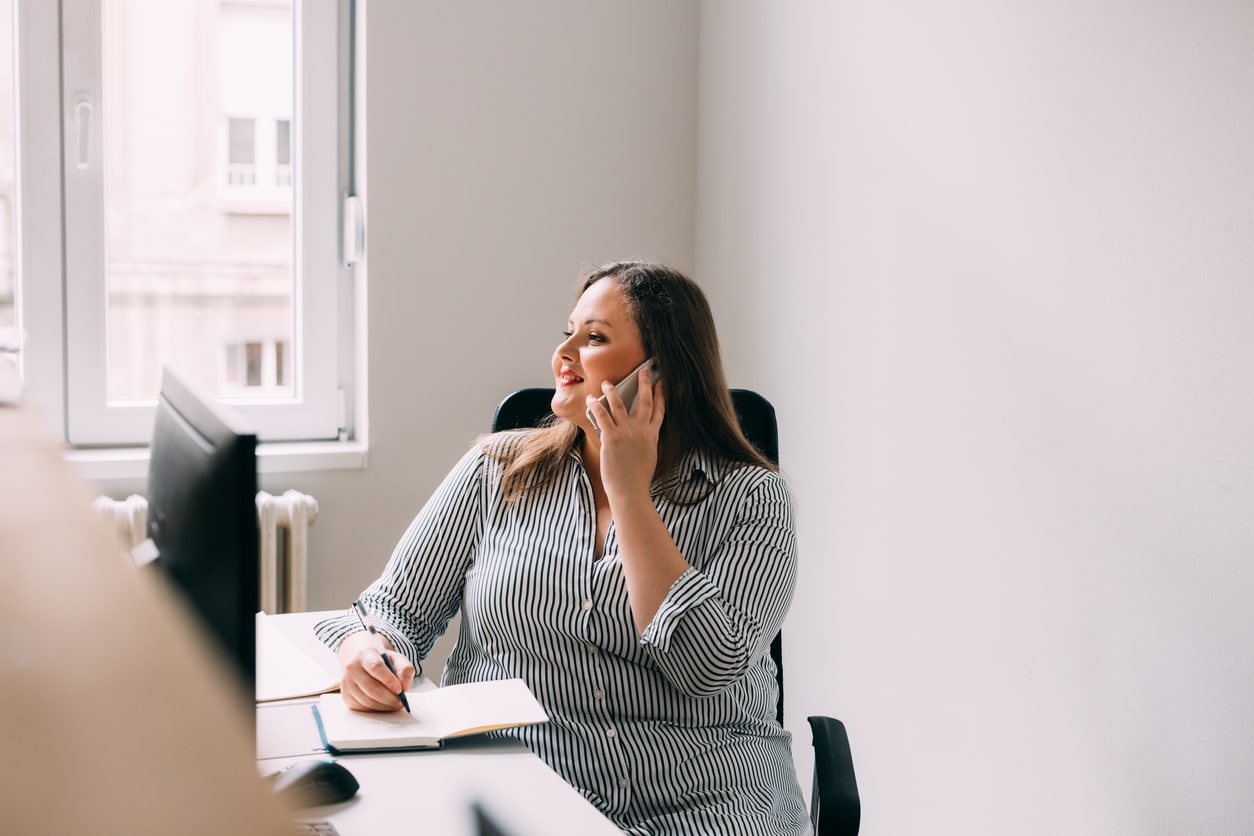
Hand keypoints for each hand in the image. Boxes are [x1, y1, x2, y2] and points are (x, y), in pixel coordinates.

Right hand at [336, 630, 415, 711]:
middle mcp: (352, 668)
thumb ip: (405, 669)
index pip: (376, 667)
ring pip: (367, 700)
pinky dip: (376, 709)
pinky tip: (384, 705)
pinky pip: (362, 708)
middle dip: (389, 698)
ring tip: (395, 704)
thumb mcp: (396, 659)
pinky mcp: (346, 695)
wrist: (364, 662)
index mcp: (365, 654)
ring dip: (384, 706)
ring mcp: (347, 683)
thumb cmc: (381, 661)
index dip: (389, 681)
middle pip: (372, 688)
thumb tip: (405, 686)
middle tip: (401, 702)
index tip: (400, 690)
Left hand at [588, 368, 664, 505]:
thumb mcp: (648, 458)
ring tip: (607, 382)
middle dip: (644, 384)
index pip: (659, 411)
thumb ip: (645, 444)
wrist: (630, 492)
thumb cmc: (637, 480)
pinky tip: (591, 399)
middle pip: (644, 401)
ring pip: (620, 405)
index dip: (661, 395)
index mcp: (652, 436)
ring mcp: (627, 433)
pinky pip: (602, 416)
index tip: (662, 383)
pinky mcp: (612, 438)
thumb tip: (641, 437)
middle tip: (644, 370)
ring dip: (613, 391)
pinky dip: (596, 406)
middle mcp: (641, 431)